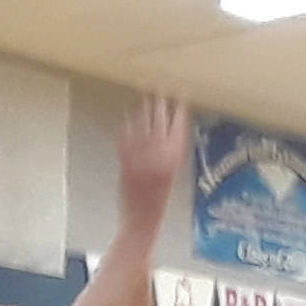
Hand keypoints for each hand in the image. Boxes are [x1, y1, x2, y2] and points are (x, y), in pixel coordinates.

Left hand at [118, 97, 186, 252]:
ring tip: (144, 99)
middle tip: (158, 88)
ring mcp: (142, 155)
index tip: (181, 95)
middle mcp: (160, 152)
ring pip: (142, 124)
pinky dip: (125, 126)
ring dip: (143, 111)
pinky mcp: (126, 159)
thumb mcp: (170, 173)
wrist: (142, 217)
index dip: (180, 109)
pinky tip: (125, 117)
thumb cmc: (157, 198)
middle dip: (160, 103)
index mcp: (176, 156)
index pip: (180, 124)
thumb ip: (168, 152)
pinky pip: (125, 136)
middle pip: (160, 119)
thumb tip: (164, 132)